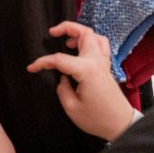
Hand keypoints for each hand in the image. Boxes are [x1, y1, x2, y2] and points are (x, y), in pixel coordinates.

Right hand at [27, 21, 136, 141]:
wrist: (121, 125)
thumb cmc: (97, 119)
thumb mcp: (72, 108)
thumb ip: (63, 89)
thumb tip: (62, 79)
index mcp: (86, 70)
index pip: (60, 59)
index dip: (43, 62)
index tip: (31, 68)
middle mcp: (96, 61)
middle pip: (85, 33)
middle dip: (67, 27)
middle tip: (52, 32)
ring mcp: (104, 63)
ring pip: (95, 36)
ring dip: (80, 33)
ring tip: (67, 41)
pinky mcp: (107, 68)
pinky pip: (101, 46)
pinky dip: (90, 41)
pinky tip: (81, 50)